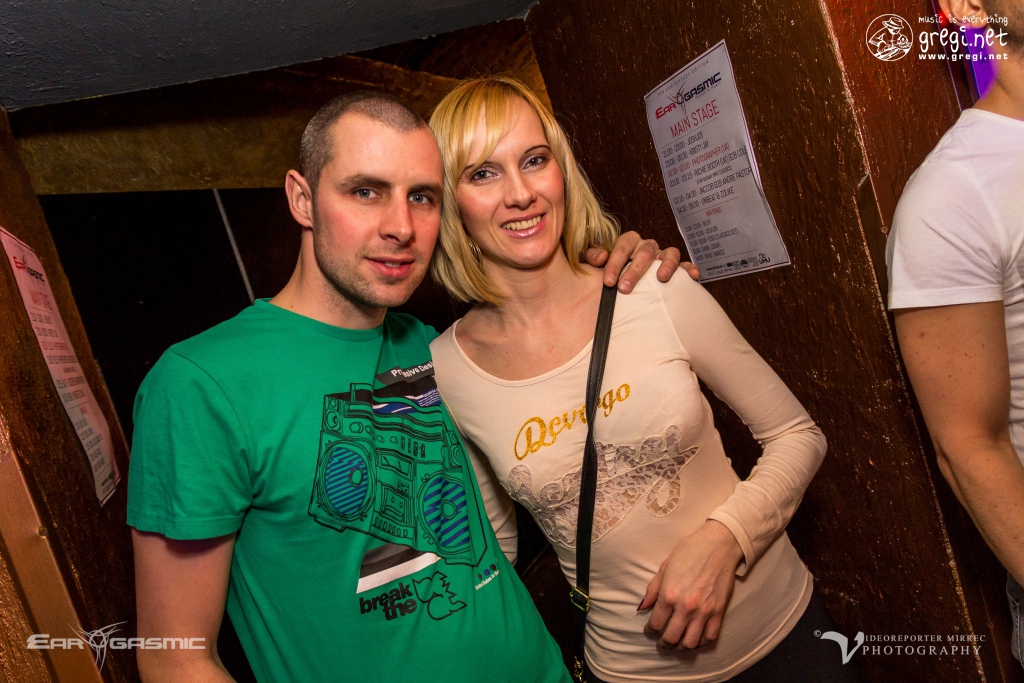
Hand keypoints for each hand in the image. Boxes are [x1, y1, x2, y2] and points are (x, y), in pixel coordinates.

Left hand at [586, 231, 698, 292]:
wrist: (621, 286)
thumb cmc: (610, 274)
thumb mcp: (595, 266)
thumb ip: (593, 258)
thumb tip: (601, 257)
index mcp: (628, 244)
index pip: (623, 246)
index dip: (615, 263)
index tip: (608, 282)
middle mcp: (646, 248)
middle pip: (645, 251)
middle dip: (635, 270)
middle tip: (625, 288)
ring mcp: (662, 256)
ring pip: (669, 252)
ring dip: (666, 264)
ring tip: (662, 278)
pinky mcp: (675, 268)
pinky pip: (685, 265)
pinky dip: (689, 268)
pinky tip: (693, 275)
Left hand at [638, 520, 743, 649]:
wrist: (719, 545)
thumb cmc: (689, 551)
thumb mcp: (665, 567)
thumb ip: (652, 590)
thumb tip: (642, 607)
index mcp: (669, 594)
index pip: (655, 624)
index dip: (650, 631)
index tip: (649, 631)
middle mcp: (686, 607)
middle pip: (671, 638)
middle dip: (664, 644)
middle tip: (661, 643)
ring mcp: (704, 611)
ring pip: (690, 643)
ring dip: (681, 648)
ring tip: (677, 645)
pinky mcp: (719, 612)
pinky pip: (710, 637)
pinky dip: (701, 643)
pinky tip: (695, 640)